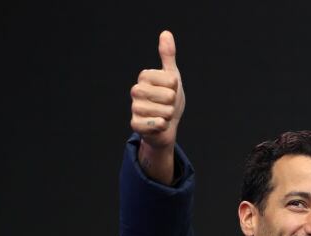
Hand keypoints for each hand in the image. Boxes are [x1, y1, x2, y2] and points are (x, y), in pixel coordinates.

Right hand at [130, 30, 185, 182]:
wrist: (166, 127)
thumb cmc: (169, 100)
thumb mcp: (172, 76)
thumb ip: (168, 56)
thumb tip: (166, 33)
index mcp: (144, 76)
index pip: (171, 81)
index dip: (176, 88)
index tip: (169, 91)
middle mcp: (136, 90)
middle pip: (169, 96)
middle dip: (173, 104)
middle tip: (166, 105)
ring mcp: (135, 108)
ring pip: (165, 112)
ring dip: (169, 116)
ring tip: (163, 115)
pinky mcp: (135, 125)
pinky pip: (156, 124)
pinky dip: (162, 126)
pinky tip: (159, 125)